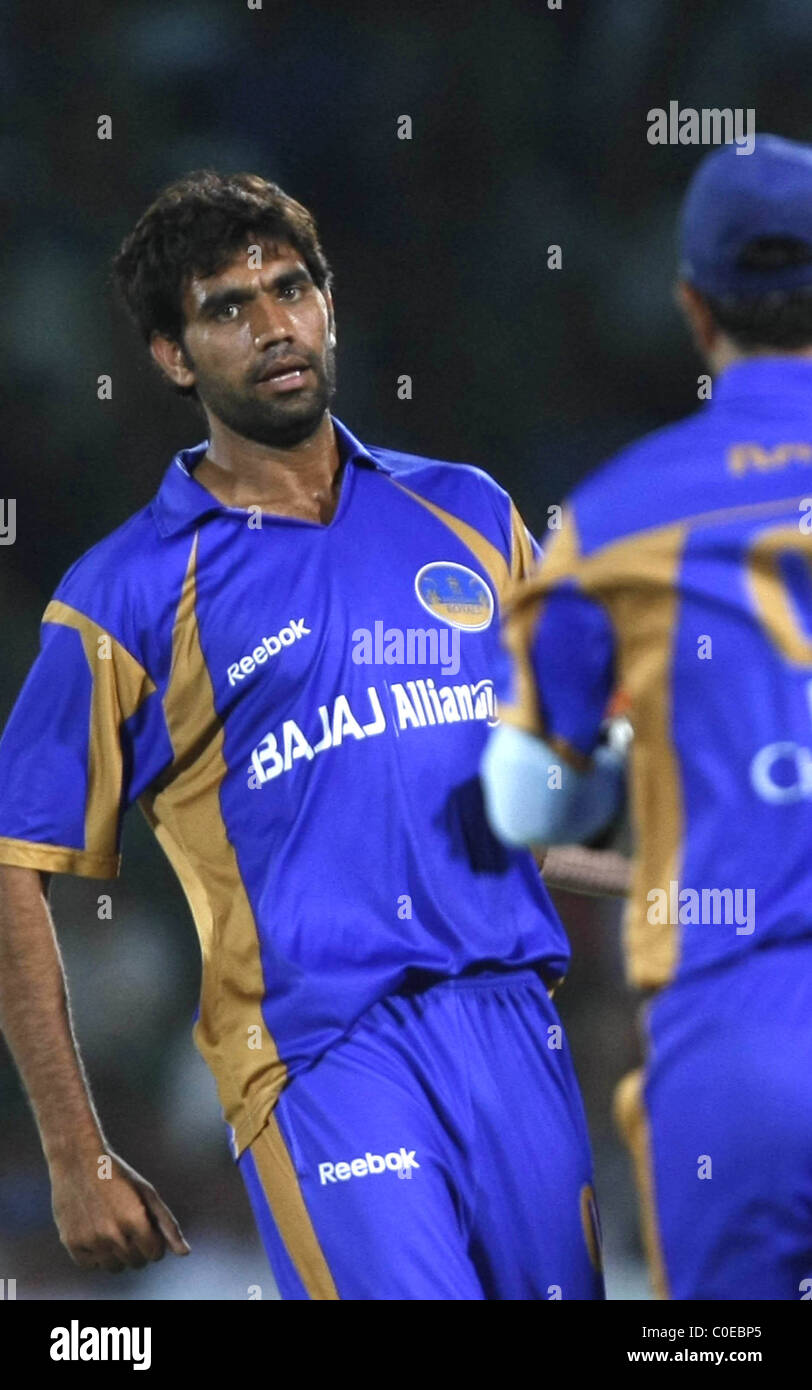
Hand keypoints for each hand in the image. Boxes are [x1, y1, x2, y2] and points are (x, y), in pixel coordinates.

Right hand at [50, 1148, 189, 1272]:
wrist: (78, 1160)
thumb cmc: (118, 1175)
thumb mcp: (147, 1193)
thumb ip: (168, 1224)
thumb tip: (185, 1253)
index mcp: (135, 1219)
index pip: (155, 1254)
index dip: (154, 1242)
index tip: (146, 1227)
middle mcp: (113, 1234)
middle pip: (136, 1262)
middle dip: (138, 1248)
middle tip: (129, 1225)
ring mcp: (91, 1241)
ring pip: (114, 1268)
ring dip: (118, 1254)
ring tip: (113, 1230)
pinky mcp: (72, 1243)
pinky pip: (91, 1266)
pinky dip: (97, 1256)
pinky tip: (97, 1235)